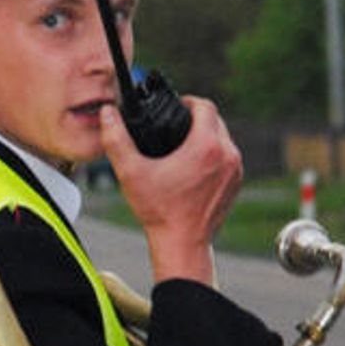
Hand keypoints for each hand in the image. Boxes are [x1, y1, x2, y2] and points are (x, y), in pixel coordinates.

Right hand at [99, 97, 241, 286]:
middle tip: (175, 126)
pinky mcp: (236, 183)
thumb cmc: (158, 211)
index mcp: (206, 146)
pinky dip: (214, 155)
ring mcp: (235, 170)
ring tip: (183, 144)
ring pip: (223, 138)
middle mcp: (227, 155)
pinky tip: (194, 164)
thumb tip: (108, 113)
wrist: (182, 244)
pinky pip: (228, 157)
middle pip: (215, 120)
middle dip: (196, 119)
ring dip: (207, 136)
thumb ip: (116, 139)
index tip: (174, 108)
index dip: (188, 102)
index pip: (205, 106)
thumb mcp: (130, 172)